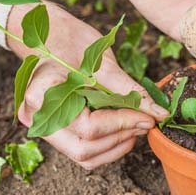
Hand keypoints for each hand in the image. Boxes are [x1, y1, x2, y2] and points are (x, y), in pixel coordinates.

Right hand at [7, 3, 168, 169]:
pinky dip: (108, 148)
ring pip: (85, 156)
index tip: (149, 118)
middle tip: (146, 123)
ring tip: (136, 127)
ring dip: (116, 146)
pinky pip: (83, 152)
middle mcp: (36, 118)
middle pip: (84, 149)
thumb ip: (131, 92)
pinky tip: (124, 132)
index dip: (122, 124)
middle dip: (121, 138)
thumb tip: (159, 114)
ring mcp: (44, 128)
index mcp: (41, 95)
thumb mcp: (104, 63)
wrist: (52, 38)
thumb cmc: (73, 42)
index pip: (88, 126)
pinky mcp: (57, 133)